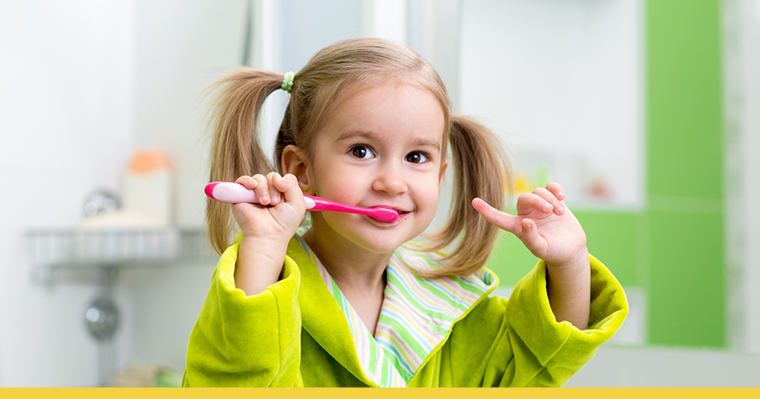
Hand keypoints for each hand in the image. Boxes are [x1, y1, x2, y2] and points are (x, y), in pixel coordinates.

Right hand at [232, 173, 305, 243]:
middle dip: (275, 189)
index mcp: (283, 194)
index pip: (286, 178)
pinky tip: (252, 186)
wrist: (268, 235)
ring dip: (263, 189)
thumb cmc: (283, 224)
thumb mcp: (298, 204)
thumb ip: (292, 186)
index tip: (285, 199)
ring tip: (265, 203)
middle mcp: (269, 192)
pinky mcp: (241, 195)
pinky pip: (242, 179)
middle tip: (275, 204)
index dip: (286, 184)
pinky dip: (247, 180)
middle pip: (273, 176)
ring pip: (259, 178)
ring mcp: (255, 193)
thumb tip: (276, 176)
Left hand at [472, 182, 586, 267]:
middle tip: (549, 210)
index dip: (486, 211)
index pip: (499, 218)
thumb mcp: (541, 249)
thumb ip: (531, 238)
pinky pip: (550, 187)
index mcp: (518, 227)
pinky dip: (555, 189)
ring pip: (538, 192)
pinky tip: (561, 196)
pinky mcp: (553, 201)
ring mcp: (539, 206)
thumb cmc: (553, 252)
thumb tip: (525, 222)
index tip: (473, 201)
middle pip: (524, 198)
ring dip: (550, 199)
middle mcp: (526, 214)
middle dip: (537, 201)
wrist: (571, 249)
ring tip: (560, 212)